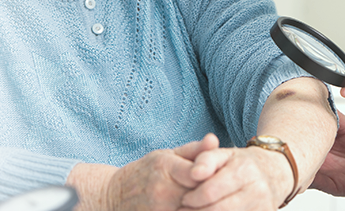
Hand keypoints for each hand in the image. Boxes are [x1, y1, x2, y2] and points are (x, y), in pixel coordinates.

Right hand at [67, 133, 219, 210]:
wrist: (115, 196)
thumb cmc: (147, 171)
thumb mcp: (167, 154)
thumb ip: (194, 150)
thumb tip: (215, 139)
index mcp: (166, 167)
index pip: (199, 173)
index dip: (214, 175)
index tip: (225, 176)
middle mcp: (162, 190)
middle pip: (199, 196)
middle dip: (215, 195)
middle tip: (229, 193)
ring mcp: (159, 210)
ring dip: (207, 207)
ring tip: (222, 203)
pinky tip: (203, 209)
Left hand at [178, 145, 294, 210]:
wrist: (273, 175)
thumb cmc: (242, 164)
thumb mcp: (225, 154)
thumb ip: (206, 159)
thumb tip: (194, 173)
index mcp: (245, 170)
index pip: (209, 192)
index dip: (191, 199)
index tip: (184, 199)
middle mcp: (257, 192)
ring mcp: (262, 209)